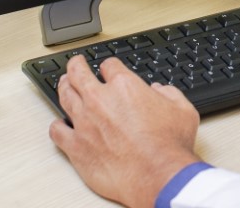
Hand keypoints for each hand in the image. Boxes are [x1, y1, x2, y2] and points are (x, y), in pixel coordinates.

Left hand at [49, 56, 201, 206]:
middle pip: (78, 73)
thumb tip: (160, 91)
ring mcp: (84, 122)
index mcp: (125, 86)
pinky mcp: (75, 146)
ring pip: (65, 97)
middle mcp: (100, 100)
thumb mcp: (183, 110)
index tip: (109, 69)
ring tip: (64, 84)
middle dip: (76, 66)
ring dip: (63, 87)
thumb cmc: (169, 146)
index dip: (109, 66)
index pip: (109, 66)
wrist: (156, 175)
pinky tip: (59, 125)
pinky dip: (57, 125)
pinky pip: (56, 131)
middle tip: (75, 65)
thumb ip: (169, 94)